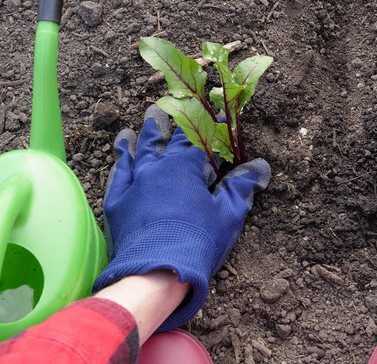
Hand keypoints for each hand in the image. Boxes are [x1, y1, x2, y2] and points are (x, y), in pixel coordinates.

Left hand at [92, 104, 269, 330]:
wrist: (155, 272)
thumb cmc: (198, 241)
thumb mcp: (227, 214)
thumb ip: (240, 187)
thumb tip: (259, 166)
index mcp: (185, 168)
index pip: (200, 140)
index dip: (210, 127)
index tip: (217, 115)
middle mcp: (157, 168)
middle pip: (166, 140)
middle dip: (174, 122)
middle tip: (173, 105)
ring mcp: (134, 184)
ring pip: (139, 151)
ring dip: (144, 135)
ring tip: (146, 120)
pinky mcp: (117, 202)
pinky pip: (118, 174)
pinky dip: (120, 159)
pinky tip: (121, 151)